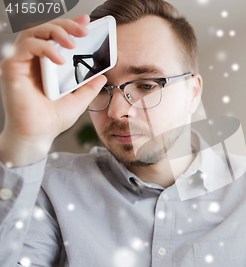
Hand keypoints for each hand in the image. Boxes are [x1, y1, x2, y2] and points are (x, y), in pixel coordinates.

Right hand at [0, 14, 106, 166]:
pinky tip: (59, 59)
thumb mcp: (78, 99)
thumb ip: (88, 86)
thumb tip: (102, 76)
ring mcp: (21, 62)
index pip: (56, 36)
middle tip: (84, 29)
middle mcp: (32, 60)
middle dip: (66, 25)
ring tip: (73, 43)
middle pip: (45, 29)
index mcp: (46, 64)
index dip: (70, 25)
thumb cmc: (52, 118)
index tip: (87, 22)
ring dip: (56, 32)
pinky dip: (45, 48)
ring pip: (34, 32)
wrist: (38, 135)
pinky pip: (27, 47)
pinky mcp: (12, 68)